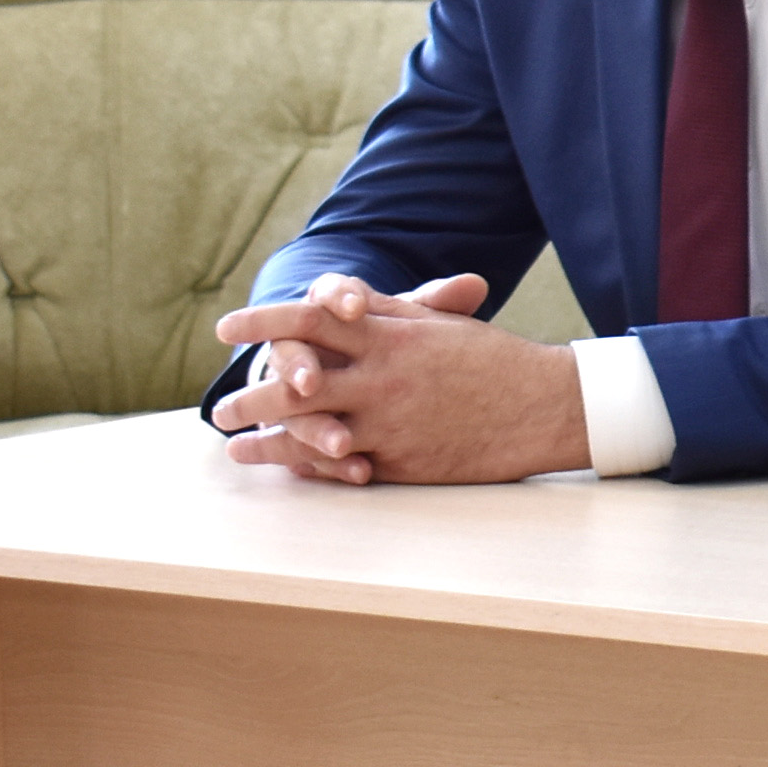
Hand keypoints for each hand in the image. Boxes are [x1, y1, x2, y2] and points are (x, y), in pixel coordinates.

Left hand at [212, 274, 585, 485]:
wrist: (545, 406)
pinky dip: (308, 469)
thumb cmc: (493, 360)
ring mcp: (391, 424)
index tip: (225, 327)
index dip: (263, 322)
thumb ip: (385, 312)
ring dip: (267, 441)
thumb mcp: (438, 325)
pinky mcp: (402, 462)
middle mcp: (383, 379)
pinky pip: (342, 468)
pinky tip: (286, 469)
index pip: (310, 320)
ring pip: (310, 433)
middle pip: (297, 383)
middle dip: (251, 394)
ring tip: (237, 445)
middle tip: (222, 408)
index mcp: (390, 337)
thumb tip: (338, 297)